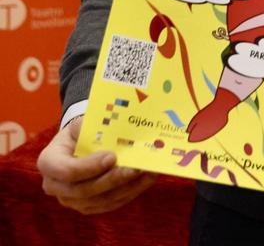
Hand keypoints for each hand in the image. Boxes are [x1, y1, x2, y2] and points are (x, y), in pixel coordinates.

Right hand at [37, 117, 155, 214]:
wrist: (79, 143)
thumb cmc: (82, 131)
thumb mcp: (83, 124)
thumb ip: (95, 127)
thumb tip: (122, 129)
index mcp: (49, 162)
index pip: (66, 171)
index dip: (89, 167)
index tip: (112, 157)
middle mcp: (54, 185)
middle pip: (83, 191)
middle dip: (112, 180)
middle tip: (136, 168)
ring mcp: (70, 199)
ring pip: (100, 201)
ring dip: (126, 188)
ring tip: (148, 173)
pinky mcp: (88, 206)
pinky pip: (110, 205)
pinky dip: (131, 192)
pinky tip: (147, 179)